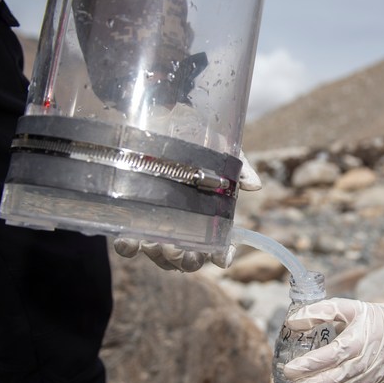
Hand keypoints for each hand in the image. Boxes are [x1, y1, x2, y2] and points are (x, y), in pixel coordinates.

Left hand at [113, 151, 261, 270]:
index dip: (223, 255)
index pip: (220, 246)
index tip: (223, 258)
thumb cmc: (197, 141)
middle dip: (187, 261)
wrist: (160, 121)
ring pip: (160, 256)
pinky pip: (129, 244)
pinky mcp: (131, 219)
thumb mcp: (222, 152)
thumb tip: (255, 185)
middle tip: (183, 250)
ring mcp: (157, 226)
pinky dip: (128, 247)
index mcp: (208, 217)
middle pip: (188, 259)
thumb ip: (239, 169)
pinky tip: (129, 240)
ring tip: (158, 243)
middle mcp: (183, 227)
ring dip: (160, 256)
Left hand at [282, 298, 383, 382]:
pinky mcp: (368, 381)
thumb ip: (322, 311)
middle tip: (288, 378)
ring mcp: (366, 373)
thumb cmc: (377, 319)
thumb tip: (292, 321)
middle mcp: (362, 360)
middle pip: (334, 373)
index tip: (291, 366)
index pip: (333, 354)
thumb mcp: (351, 308)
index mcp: (358, 339)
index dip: (311, 362)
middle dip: (309, 379)